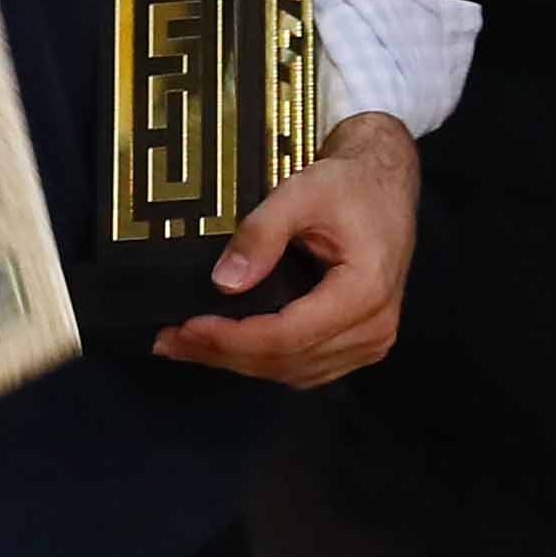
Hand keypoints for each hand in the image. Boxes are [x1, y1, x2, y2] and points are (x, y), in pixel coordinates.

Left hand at [160, 114, 419, 386]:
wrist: (386, 185)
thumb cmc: (349, 184)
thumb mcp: (302, 192)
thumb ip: (262, 233)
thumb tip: (223, 282)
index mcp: (364, 292)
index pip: (288, 335)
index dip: (232, 338)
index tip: (187, 326)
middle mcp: (373, 329)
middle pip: (286, 361)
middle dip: (223, 354)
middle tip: (169, 341)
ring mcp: (370, 342)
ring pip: (293, 372)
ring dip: (238, 363)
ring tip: (187, 345)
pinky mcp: (360, 345)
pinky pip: (306, 367)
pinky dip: (264, 361)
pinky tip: (227, 347)